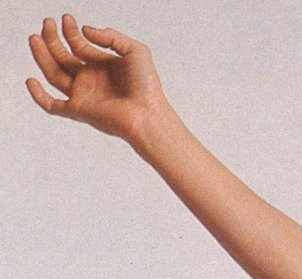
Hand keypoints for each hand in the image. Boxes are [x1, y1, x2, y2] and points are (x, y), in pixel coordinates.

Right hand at [25, 16, 165, 146]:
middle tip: (47, 23)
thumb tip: (85, 30)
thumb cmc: (147, 86)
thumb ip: (111, 35)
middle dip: (53, 39)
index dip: (70, 31)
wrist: (148, 114)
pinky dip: (39, 96)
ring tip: (36, 37)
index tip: (66, 19)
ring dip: (42, 56)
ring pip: (54, 74)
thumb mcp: (134, 50)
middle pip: (62, 57)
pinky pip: (52, 106)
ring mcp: (82, 95)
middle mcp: (89, 79)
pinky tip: (30, 80)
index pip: (78, 45)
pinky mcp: (79, 111)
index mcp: (101, 65)